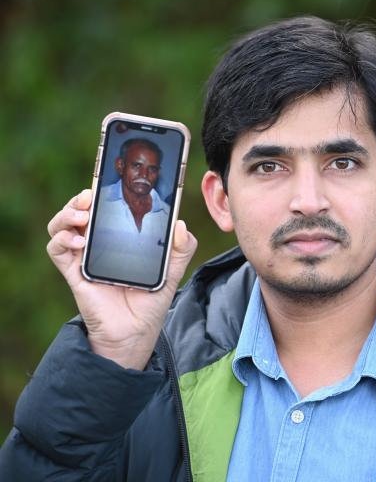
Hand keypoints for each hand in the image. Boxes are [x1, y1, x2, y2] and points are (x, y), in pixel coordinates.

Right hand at [47, 189, 197, 368]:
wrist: (137, 331)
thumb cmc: (151, 299)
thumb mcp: (172, 270)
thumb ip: (182, 248)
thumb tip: (180, 225)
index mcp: (119, 237)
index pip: (106, 207)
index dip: (102, 192)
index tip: (107, 181)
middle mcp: (98, 243)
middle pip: (79, 210)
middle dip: (81, 198)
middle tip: (91, 196)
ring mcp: (83, 257)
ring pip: (61, 225)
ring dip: (67, 214)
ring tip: (83, 217)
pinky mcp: (73, 273)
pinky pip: (56, 249)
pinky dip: (61, 239)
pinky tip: (79, 242)